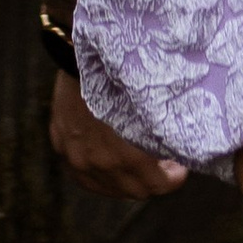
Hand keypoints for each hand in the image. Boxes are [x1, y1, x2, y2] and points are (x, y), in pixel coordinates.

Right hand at [49, 70, 187, 199]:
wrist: (81, 51)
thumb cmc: (120, 75)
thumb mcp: (150, 107)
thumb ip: (162, 135)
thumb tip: (180, 149)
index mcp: (127, 156)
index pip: (157, 186)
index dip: (173, 179)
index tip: (180, 167)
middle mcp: (101, 164)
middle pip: (135, 191)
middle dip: (152, 180)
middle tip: (161, 163)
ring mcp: (78, 158)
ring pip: (109, 188)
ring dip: (126, 180)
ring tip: (136, 163)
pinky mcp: (62, 148)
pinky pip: (85, 178)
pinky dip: (100, 178)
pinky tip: (110, 166)